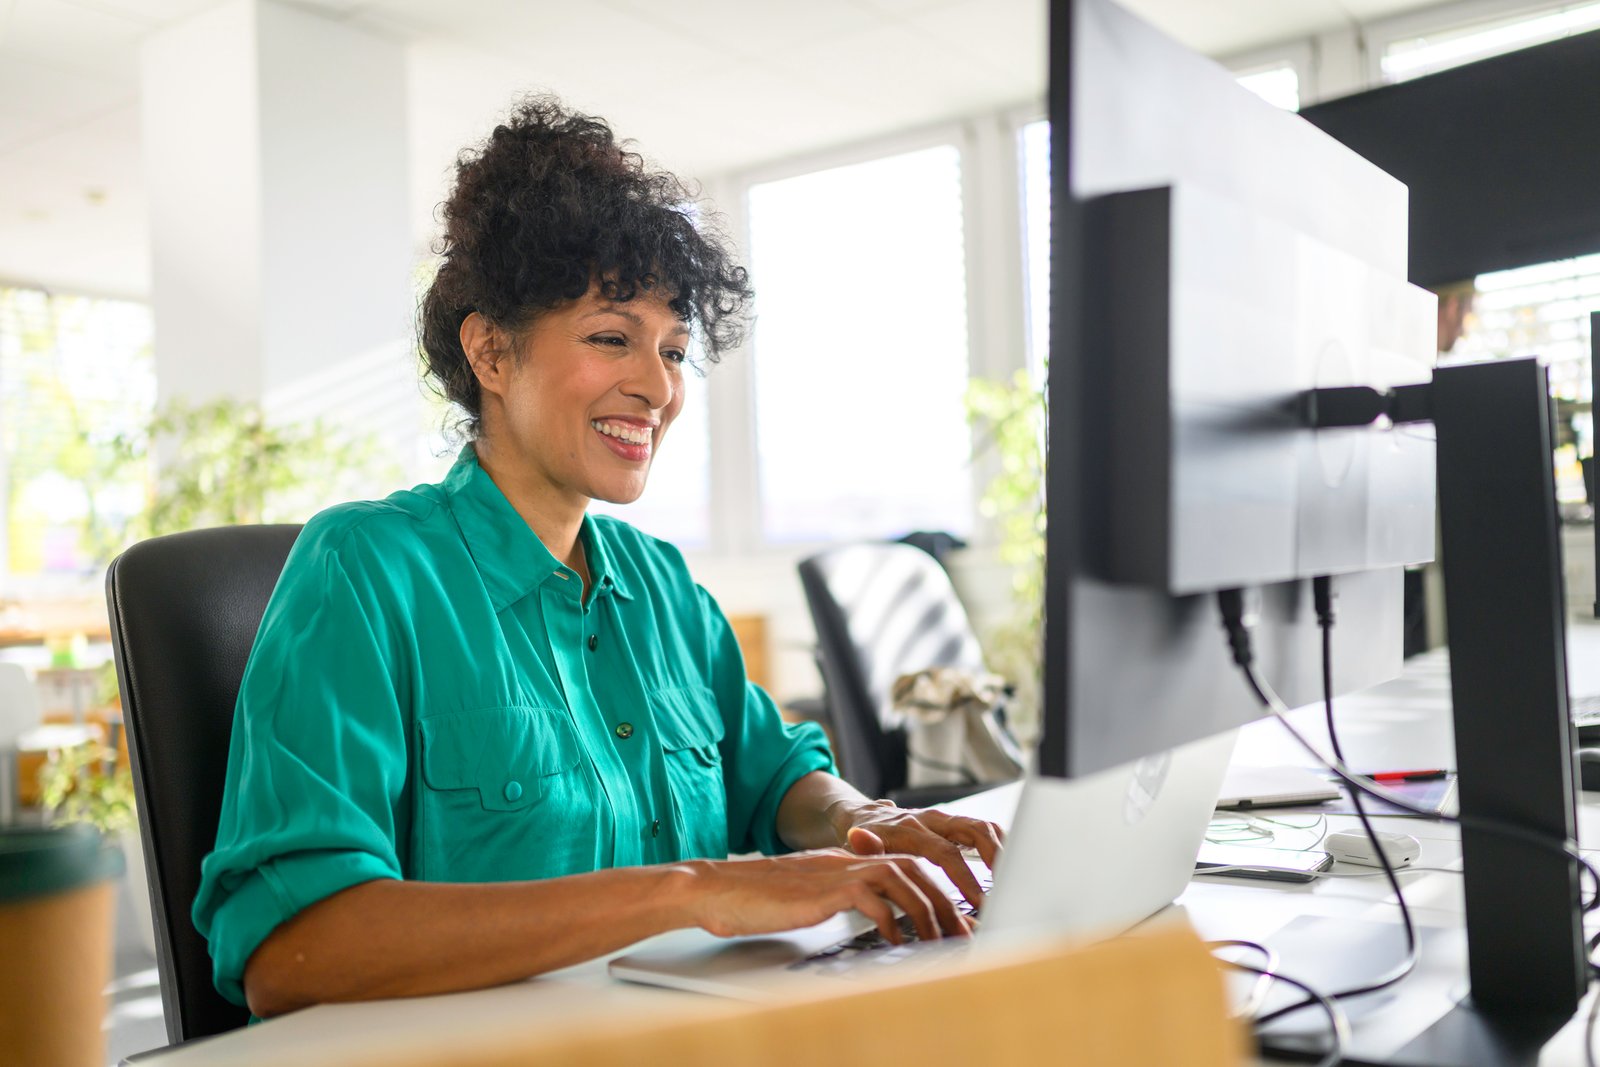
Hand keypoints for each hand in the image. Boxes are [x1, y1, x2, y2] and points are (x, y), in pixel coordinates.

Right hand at [683, 851, 972, 943]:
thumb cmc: (752, 899)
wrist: (713, 888)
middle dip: (944, 902)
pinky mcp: (821, 890)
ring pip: (900, 877)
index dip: (935, 889)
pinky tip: (896, 940)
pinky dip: (890, 919)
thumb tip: (868, 916)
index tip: (955, 917)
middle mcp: (845, 861)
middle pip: (913, 867)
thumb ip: (837, 897)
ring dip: (927, 910)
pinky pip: (870, 899)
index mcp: (844, 862)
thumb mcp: (805, 896)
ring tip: (939, 940)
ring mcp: (833, 873)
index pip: (904, 863)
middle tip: (963, 933)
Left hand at [834, 802, 1004, 910]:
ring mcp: (945, 820)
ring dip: (1003, 850)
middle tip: (1009, 887)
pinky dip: (1000, 844)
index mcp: (910, 828)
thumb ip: (864, 846)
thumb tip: (860, 839)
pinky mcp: (953, 824)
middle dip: (996, 858)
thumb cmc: (862, 838)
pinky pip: (983, 829)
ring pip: (983, 827)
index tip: (980, 900)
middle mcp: (931, 820)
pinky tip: (1011, 867)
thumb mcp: (857, 845)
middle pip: (974, 830)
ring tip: (1017, 878)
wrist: (863, 816)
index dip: (965, 877)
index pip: (946, 852)